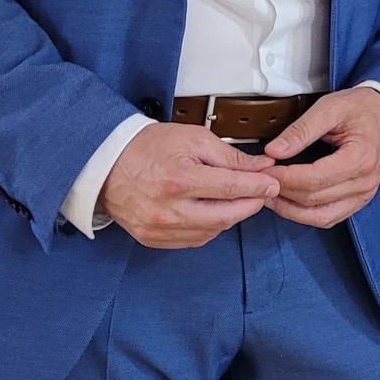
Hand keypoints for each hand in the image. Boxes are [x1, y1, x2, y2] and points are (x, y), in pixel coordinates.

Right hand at [98, 122, 279, 248]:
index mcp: (179, 180)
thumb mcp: (193, 139)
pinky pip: (194, 240)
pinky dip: (209, 226)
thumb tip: (260, 167)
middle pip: (226, 216)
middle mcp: (169, 211)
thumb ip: (229, 156)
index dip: (259, 187)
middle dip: (250, 204)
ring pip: (213, 231)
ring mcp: (160, 229)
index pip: (232, 188)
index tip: (273, 183)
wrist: (106, 164)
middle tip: (261, 192)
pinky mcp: (153, 240)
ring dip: (230, 216)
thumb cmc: (148, 147)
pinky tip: (211, 210)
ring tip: (234, 197)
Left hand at [266, 88, 379, 227]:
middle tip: (261, 180)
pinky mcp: (359, 200)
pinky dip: (306, 215)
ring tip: (270, 195)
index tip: (265, 169)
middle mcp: (364, 182)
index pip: (313, 179)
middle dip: (282, 193)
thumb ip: (301, 129)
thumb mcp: (330, 107)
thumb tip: (274, 151)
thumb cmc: (362, 109)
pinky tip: (290, 203)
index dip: (284, 178)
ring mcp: (363, 195)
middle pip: (313, 200)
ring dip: (290, 210)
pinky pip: (329, 218)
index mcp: (360, 158)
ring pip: (319, 216)